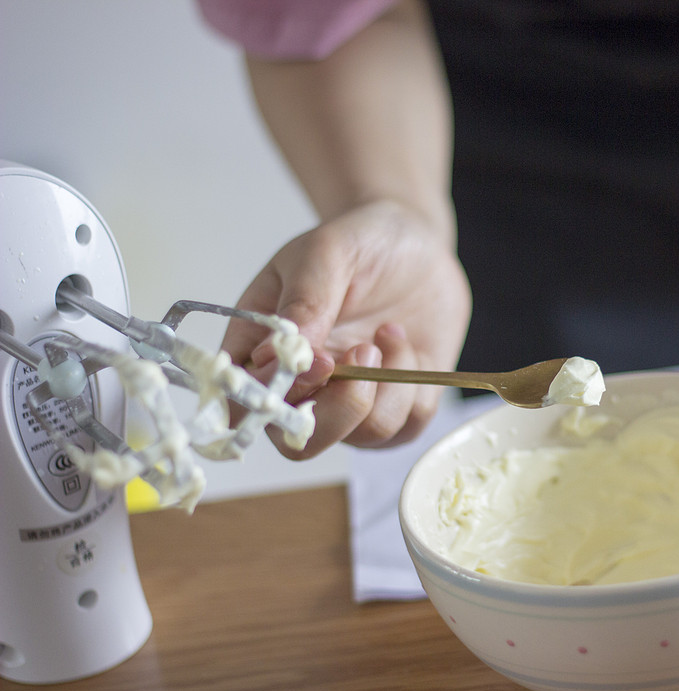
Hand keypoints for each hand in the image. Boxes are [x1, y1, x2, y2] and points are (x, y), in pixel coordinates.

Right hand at [222, 200, 470, 457]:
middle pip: (302, 443)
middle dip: (340, 412)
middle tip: (364, 352)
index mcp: (261, 351)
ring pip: (365, 437)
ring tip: (385, 333)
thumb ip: (304, 301)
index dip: (279, 399)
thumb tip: (278, 354)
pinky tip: (401, 342)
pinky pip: (408, 425)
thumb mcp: (326, 254)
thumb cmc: (358, 243)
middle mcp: (304, 387)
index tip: (321, 360)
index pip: (247, 405)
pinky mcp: (399, 405)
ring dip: (385, 386)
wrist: (412, 240)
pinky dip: (412, 384)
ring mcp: (351, 400)